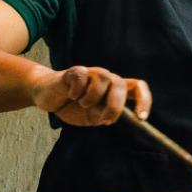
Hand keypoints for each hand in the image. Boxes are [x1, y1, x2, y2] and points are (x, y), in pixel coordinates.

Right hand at [28, 66, 151, 126]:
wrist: (47, 96)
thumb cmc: (72, 106)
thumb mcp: (91, 117)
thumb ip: (103, 116)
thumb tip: (112, 117)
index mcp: (115, 90)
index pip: (138, 87)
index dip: (144, 101)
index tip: (141, 118)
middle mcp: (106, 78)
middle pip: (121, 84)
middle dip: (115, 106)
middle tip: (104, 120)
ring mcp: (91, 73)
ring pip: (102, 80)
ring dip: (92, 98)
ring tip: (81, 104)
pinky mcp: (75, 71)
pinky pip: (82, 78)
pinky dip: (77, 91)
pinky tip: (71, 95)